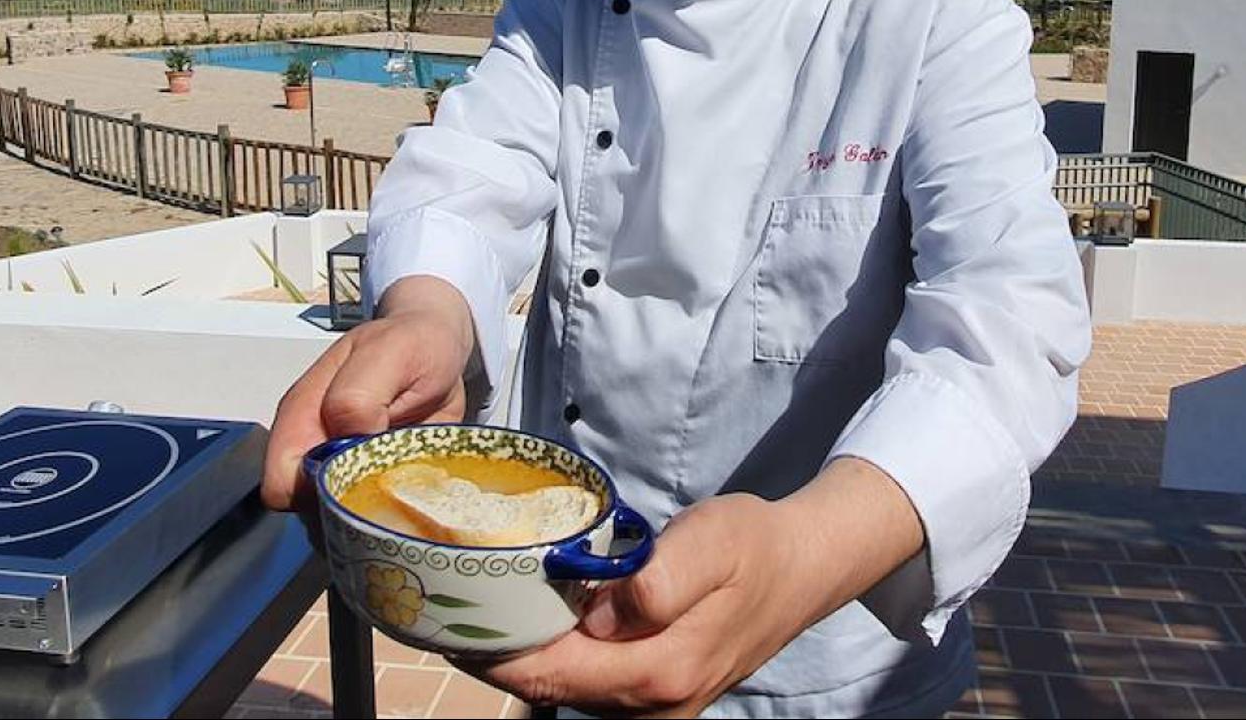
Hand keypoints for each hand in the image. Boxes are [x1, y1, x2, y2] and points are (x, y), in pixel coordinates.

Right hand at [259, 276, 476, 510]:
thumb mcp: (388, 354)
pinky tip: (415, 487)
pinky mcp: (373, 480)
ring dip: (375, 510)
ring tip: (407, 481)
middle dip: (349, 507)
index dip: (317, 490)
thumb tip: (345, 441)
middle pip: (311, 509)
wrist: (438, 345)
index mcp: (303, 415)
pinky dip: (395, 509)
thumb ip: (357, 395)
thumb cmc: (410, 343)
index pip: (283, 483)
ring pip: (342, 518)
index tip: (361, 476)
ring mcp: (345, 466)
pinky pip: (375, 514)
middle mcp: (317, 447)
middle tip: (392, 482)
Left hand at [464, 494, 816, 716]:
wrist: (802, 568)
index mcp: (658, 668)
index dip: (490, 654)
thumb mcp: (712, 542)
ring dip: (520, 654)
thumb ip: (658, 579)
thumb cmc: (752, 546)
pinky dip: (551, 653)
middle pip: (548, 686)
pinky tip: (529, 618)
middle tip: (442, 607)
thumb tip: (602, 613)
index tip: (443, 622)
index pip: (549, 673)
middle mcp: (654, 702)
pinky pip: (588, 680)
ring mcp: (658, 703)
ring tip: (476, 608)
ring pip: (566, 686)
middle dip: (493, 652)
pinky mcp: (659, 690)